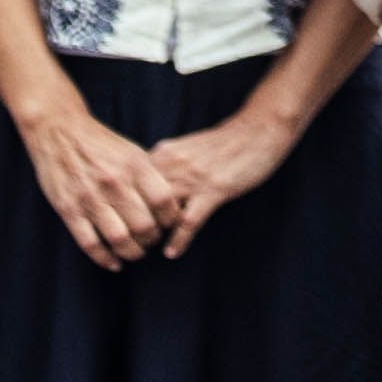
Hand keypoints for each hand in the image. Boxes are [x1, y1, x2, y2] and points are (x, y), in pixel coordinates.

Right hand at [13, 93, 177, 269]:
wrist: (59, 131)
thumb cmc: (100, 143)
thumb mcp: (131, 151)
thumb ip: (149, 176)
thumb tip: (168, 204)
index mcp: (135, 165)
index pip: (164, 201)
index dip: (171, 218)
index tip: (169, 224)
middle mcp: (115, 183)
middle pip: (145, 225)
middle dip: (152, 240)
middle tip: (151, 241)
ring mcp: (91, 198)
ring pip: (120, 240)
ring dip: (132, 253)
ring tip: (135, 252)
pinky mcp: (69, 210)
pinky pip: (90, 244)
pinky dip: (105, 259)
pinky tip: (114, 263)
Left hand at [138, 101, 309, 255]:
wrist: (259, 129)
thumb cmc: (224, 142)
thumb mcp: (186, 148)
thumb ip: (165, 166)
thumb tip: (146, 188)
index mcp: (164, 154)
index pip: (131, 186)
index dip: (125, 206)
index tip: (122, 222)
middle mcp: (173, 165)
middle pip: (140, 202)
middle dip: (134, 224)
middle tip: (131, 242)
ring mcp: (193, 178)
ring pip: (161, 214)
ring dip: (153, 235)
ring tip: (147, 249)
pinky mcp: (214, 190)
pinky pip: (188, 222)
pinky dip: (178, 241)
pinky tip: (172, 252)